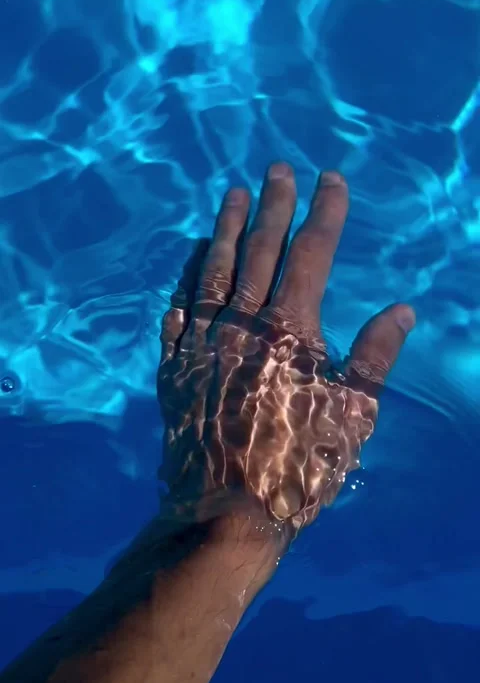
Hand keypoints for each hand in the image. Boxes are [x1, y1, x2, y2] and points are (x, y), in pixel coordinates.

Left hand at [157, 164, 414, 532]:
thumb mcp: (352, 417)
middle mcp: (243, 325)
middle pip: (261, 250)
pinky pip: (179, 309)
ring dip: (227, 229)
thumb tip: (401, 311)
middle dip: (274, 206)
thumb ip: (373, 359)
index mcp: (291, 332)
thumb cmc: (298, 469)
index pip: (311, 255)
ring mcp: (203, 343)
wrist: (225, 513)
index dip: (324, 213)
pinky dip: (187, 277)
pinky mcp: (175, 366)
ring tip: (234, 194)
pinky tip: (192, 256)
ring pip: (215, 270)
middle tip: (279, 168)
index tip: (332, 180)